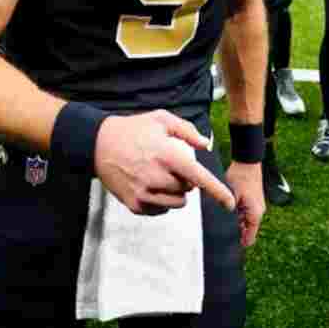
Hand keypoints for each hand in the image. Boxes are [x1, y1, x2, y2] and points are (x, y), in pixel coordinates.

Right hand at [94, 110, 234, 215]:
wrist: (97, 144)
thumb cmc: (133, 129)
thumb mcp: (161, 119)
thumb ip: (187, 131)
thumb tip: (205, 145)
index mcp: (167, 156)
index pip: (199, 178)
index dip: (218, 192)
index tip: (230, 203)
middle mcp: (157, 177)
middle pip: (188, 190)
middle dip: (187, 180)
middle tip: (171, 166)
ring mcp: (144, 193)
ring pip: (177, 203)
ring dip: (176, 192)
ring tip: (162, 176)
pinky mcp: (135, 204)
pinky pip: (160, 209)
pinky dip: (162, 200)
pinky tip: (150, 185)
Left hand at [224, 161, 264, 247]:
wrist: (247, 161)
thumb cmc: (240, 177)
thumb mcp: (231, 196)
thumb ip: (227, 212)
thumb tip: (220, 225)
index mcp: (255, 214)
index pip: (249, 239)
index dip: (239, 243)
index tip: (226, 247)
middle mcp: (258, 212)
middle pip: (246, 231)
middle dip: (235, 232)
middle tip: (220, 232)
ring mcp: (256, 206)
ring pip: (245, 222)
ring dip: (235, 222)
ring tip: (222, 218)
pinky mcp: (253, 201)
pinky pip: (245, 213)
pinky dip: (237, 214)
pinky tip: (227, 209)